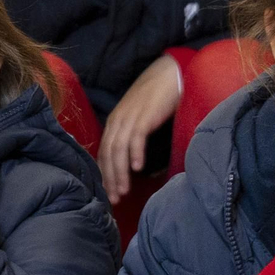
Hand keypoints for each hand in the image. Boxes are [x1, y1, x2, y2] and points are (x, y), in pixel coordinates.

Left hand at [98, 55, 180, 204]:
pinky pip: (136, 138)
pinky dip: (135, 154)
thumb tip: (135, 163)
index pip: (104, 153)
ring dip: (120, 173)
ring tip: (124, 191)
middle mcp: (117, 120)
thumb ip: (134, 137)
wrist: (170, 74)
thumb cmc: (158, 98)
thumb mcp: (140, 118)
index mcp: (114, 122)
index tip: (108, 193)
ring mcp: (129, 117)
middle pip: (107, 154)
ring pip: (118, 150)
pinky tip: (137, 169)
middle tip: (114, 199)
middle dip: (110, 179)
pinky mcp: (144, 115)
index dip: (105, 174)